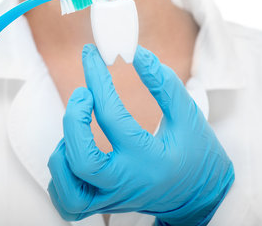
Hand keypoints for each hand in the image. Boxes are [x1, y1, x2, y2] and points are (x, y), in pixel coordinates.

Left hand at [47, 44, 233, 224]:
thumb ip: (164, 85)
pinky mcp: (103, 207)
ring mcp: (112, 199)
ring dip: (63, 151)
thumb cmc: (196, 153)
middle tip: (82, 94)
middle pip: (82, 160)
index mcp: (149, 159)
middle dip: (74, 120)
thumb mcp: (188, 116)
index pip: (111, 116)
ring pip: (68, 188)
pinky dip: (61, 177)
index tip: (91, 56)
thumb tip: (138, 54)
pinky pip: (68, 201)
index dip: (98, 79)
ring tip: (78, 128)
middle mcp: (126, 183)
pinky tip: (73, 153)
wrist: (200, 195)